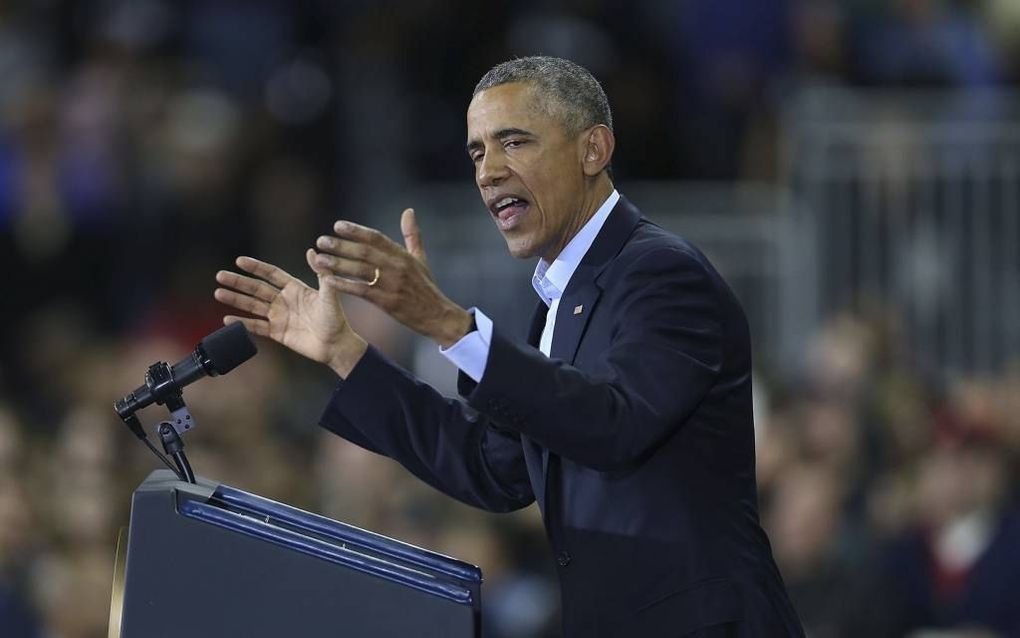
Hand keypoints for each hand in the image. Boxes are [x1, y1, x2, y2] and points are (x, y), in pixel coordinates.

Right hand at [214, 252, 367, 377]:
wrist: (336, 345)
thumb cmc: (335, 319)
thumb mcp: (329, 295)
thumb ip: (321, 274)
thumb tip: (313, 251)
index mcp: (295, 289)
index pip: (271, 274)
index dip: (256, 267)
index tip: (239, 261)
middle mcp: (284, 301)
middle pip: (257, 289)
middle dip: (238, 282)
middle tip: (220, 275)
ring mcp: (279, 317)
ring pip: (253, 306)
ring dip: (236, 300)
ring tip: (218, 293)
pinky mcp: (277, 333)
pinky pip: (256, 327)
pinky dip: (242, 323)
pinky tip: (227, 319)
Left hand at [312, 208, 472, 347]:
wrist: (437, 315)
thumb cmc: (425, 287)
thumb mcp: (420, 258)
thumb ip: (412, 234)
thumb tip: (408, 211)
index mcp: (402, 255)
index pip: (376, 237)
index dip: (356, 230)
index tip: (337, 226)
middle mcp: (397, 266)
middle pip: (365, 252)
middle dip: (341, 246)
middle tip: (321, 241)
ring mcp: (392, 284)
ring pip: (360, 270)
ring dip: (338, 264)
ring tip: (319, 259)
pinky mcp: (388, 302)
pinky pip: (361, 291)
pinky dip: (344, 285)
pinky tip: (328, 281)